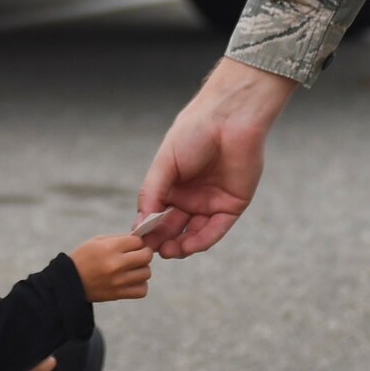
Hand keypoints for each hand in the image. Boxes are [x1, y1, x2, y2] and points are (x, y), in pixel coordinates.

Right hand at [69, 234, 152, 301]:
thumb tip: (139, 240)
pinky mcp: (118, 294)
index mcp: (110, 248)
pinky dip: (140, 285)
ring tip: (133, 269)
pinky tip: (132, 281)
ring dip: (142, 270)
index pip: (138, 241)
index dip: (137, 242)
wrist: (68, 282)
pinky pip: (142, 290)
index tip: (132, 246)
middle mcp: (116, 264)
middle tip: (137, 256)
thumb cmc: (83, 258)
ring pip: (146, 273)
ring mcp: (118, 281)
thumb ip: (119, 239)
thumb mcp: (97, 241)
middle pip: (146, 256)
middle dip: (144, 254)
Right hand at [137, 57, 295, 258]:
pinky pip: (216, 229)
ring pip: (194, 233)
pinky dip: (202, 240)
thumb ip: (152, 192)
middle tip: (152, 250)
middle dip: (162, 240)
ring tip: (168, 251)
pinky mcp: (231, 205)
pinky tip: (188, 246)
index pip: (156, 214)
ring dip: (181, 245)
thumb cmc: (193, 133)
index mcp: (172, 186)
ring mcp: (211, 202)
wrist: (229, 119)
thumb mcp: (165, 163)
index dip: (148, 228)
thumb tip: (139, 223)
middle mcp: (191, 197)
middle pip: (174, 227)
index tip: (137, 240)